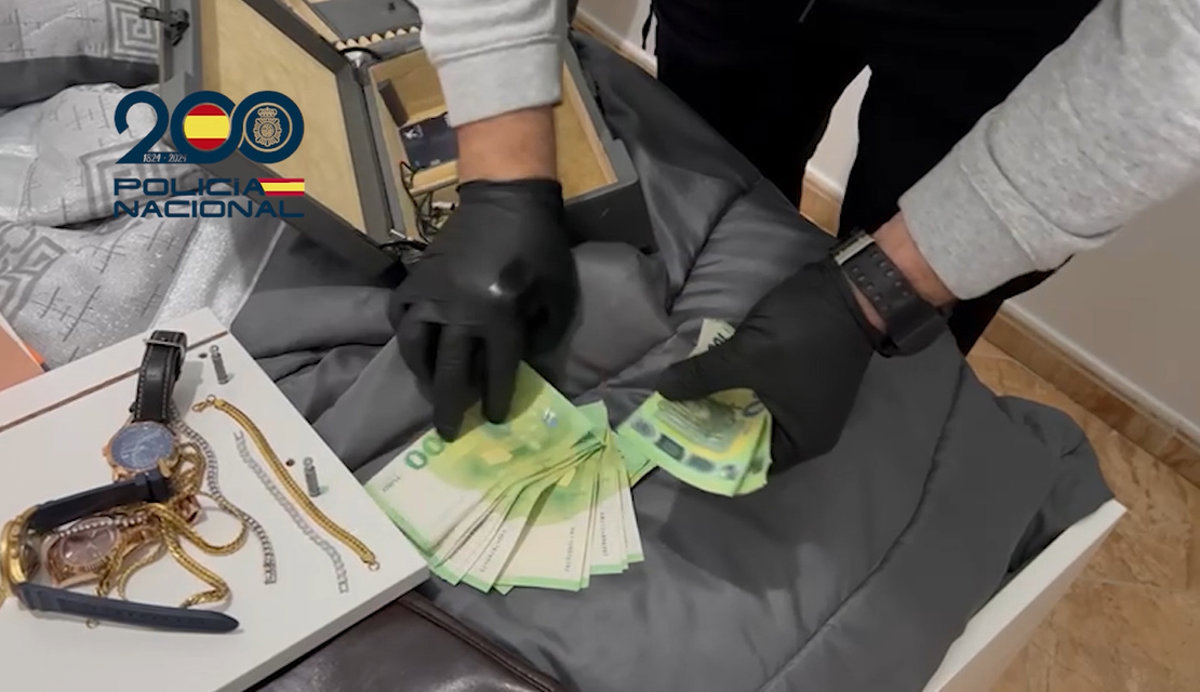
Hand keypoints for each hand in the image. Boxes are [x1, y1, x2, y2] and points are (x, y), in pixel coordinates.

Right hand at [388, 179, 578, 439]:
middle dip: (449, 406)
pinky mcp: (418, 278)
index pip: (495, 371)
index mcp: (499, 314)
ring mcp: (432, 294)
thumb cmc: (540, 247)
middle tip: (448, 431)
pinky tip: (413, 345)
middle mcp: (459, 311)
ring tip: (429, 388)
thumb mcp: (560, 293)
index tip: (493, 418)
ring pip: (415, 347)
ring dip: (421, 374)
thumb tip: (521, 361)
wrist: (506, 199)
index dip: (494, 399)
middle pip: (449, 371)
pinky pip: (399, 314)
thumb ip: (545, 333)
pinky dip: (403, 333)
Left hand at [656, 259, 876, 464]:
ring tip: (680, 401)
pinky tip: (705, 379)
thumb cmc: (803, 335)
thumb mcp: (746, 357)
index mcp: (801, 441)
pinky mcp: (797, 378)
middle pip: (747, 439)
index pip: (748, 468)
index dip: (711, 461)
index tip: (677, 448)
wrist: (850, 287)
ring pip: (751, 413)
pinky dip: (735, 388)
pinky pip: (759, 393)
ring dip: (720, 404)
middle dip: (710, 428)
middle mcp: (805, 430)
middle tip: (670, 421)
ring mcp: (803, 403)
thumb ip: (702, 377)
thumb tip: (661, 391)